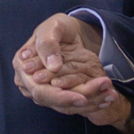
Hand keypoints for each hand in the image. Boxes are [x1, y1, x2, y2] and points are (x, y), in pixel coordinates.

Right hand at [13, 14, 131, 130]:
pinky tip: (107, 99)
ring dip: (90, 103)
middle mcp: (29, 83)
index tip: (82, 97)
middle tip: (105, 97)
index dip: (60, 96)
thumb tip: (52, 67)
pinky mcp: (55, 94)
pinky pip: (71, 105)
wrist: (68, 32)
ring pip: (64, 106)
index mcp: (22, 67)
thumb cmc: (58, 27)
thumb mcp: (52, 27)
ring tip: (110, 97)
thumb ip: (48, 44)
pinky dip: (90, 103)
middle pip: (53, 101)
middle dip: (79, 101)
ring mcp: (42, 90)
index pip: (39, 90)